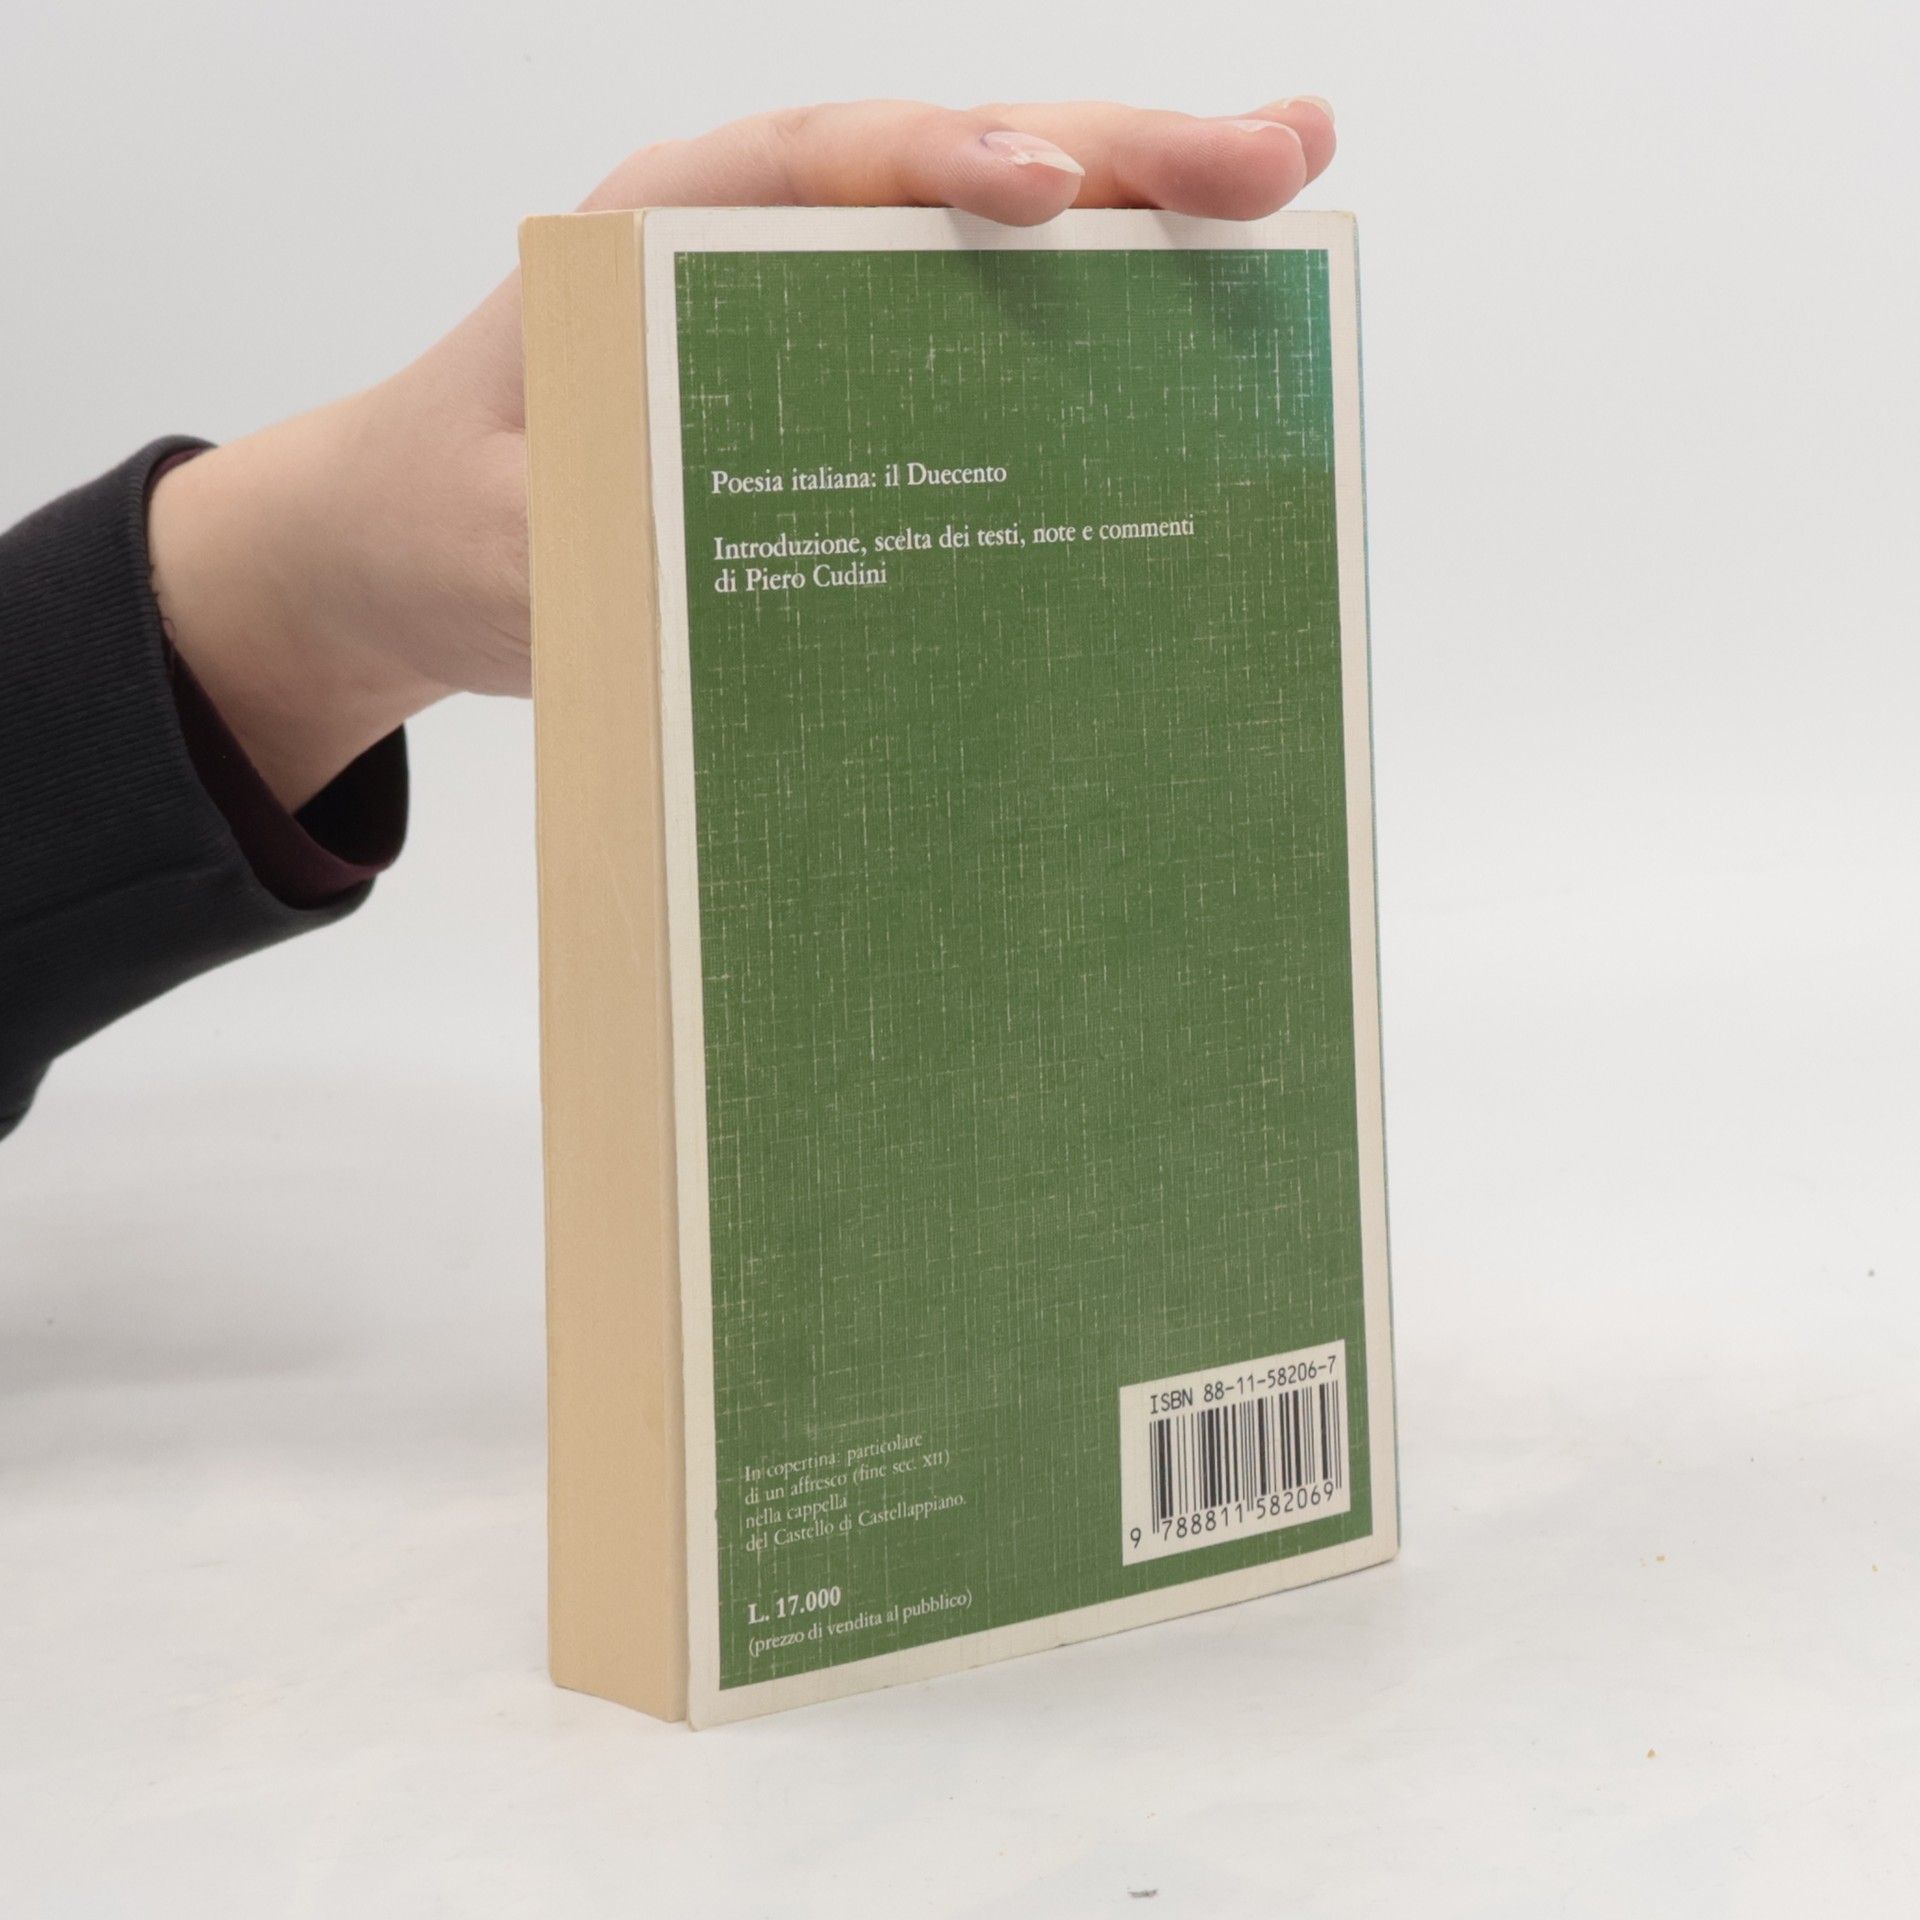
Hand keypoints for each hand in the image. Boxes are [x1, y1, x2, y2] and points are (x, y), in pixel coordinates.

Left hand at [148, 98, 1335, 809]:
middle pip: (950, 170)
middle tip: (1279, 156)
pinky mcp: (842, 377)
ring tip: (1283, 198)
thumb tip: (768, 575)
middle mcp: (752, 242)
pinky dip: (1083, 322)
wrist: (408, 543)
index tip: (1051, 193)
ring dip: (1136, 218)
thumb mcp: (507, 547)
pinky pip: (972, 333)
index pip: (817, 166)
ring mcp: (808, 302)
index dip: (945, 164)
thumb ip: (609, 544)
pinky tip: (1188, 325)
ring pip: (986, 241)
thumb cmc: (447, 522)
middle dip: (1116, 158)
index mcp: (658, 236)